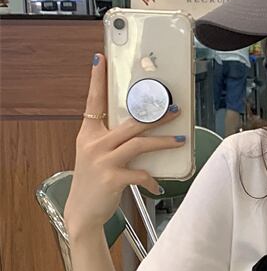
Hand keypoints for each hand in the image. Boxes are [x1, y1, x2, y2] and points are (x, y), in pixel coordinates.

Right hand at [63, 53, 184, 235]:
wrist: (82, 211)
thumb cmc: (94, 181)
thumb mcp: (95, 154)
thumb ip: (112, 139)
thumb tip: (141, 127)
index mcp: (89, 133)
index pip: (94, 101)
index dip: (97, 80)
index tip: (100, 60)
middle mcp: (94, 143)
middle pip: (130, 122)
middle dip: (156, 115)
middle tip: (175, 109)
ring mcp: (102, 161)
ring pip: (139, 143)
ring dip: (163, 141)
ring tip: (180, 140)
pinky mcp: (112, 178)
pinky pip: (141, 174)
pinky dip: (152, 179)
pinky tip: (157, 184)